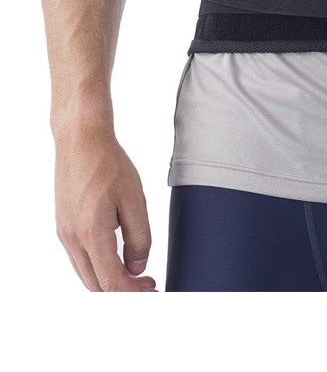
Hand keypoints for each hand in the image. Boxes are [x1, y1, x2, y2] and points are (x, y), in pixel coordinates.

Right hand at [54, 124, 156, 291]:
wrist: (81, 142)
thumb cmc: (109, 165)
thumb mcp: (135, 200)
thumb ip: (139, 237)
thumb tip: (138, 268)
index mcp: (91, 234)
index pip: (111, 282)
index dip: (133, 293)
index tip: (152, 290)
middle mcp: (73, 239)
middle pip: (96, 285)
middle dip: (123, 291)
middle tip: (149, 284)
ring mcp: (65, 234)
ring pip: (87, 273)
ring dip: (111, 279)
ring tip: (138, 272)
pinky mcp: (64, 226)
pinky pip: (81, 258)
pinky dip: (100, 265)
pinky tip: (118, 257)